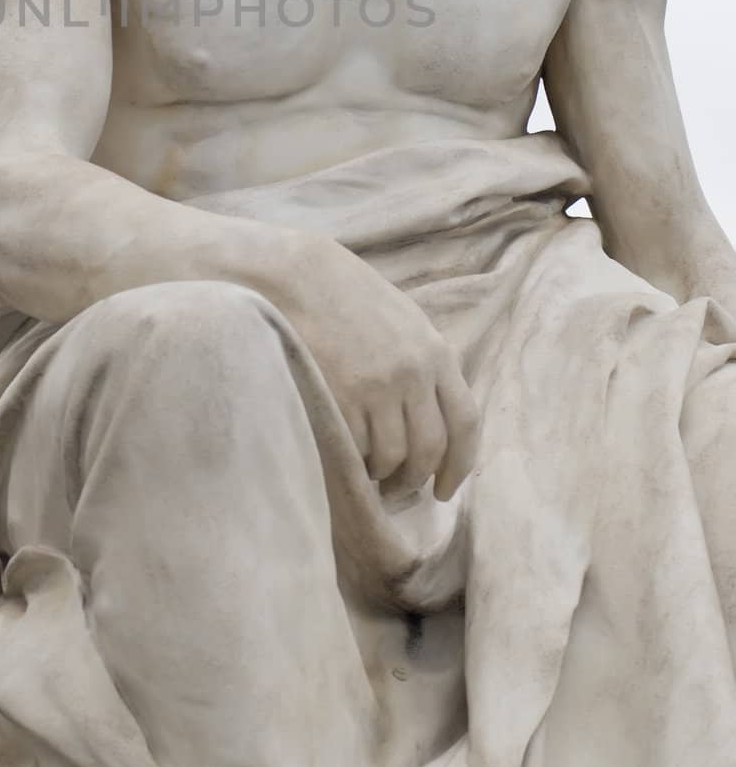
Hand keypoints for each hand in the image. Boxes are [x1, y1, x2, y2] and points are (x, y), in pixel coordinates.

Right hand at [276, 233, 478, 500]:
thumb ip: (426, 365)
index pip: (465, 422)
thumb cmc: (351, 297)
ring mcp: (376, 387)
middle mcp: (412, 373)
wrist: (301, 276)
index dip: (460, 465)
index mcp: (435, 352)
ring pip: (392, 456)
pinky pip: (356, 448)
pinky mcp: (341, 397)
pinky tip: (347, 454)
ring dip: (383, 474)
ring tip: (370, 473)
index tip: (446, 490)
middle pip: (429, 448)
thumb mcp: (405, 321)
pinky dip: (354, 460)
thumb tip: (436, 418)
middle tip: (401, 490)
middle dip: (416, 479)